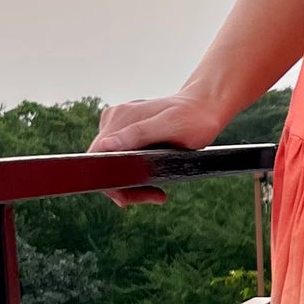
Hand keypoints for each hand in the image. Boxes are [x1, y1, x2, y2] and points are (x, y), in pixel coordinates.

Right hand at [89, 90, 228, 206]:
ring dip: (131, 184)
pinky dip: (135, 175)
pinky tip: (153, 182)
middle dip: (125, 187)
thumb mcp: (171, 126)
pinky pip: (121, 159)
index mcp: (120, 117)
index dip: (111, 182)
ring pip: (112, 164)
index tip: (131, 197)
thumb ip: (138, 134)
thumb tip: (105, 146)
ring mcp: (119, 126)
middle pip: (103, 163)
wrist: (205, 106)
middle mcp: (114, 119)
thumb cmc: (194, 117)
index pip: (98, 157)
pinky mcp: (127, 132)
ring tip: (157, 193)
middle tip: (156, 197)